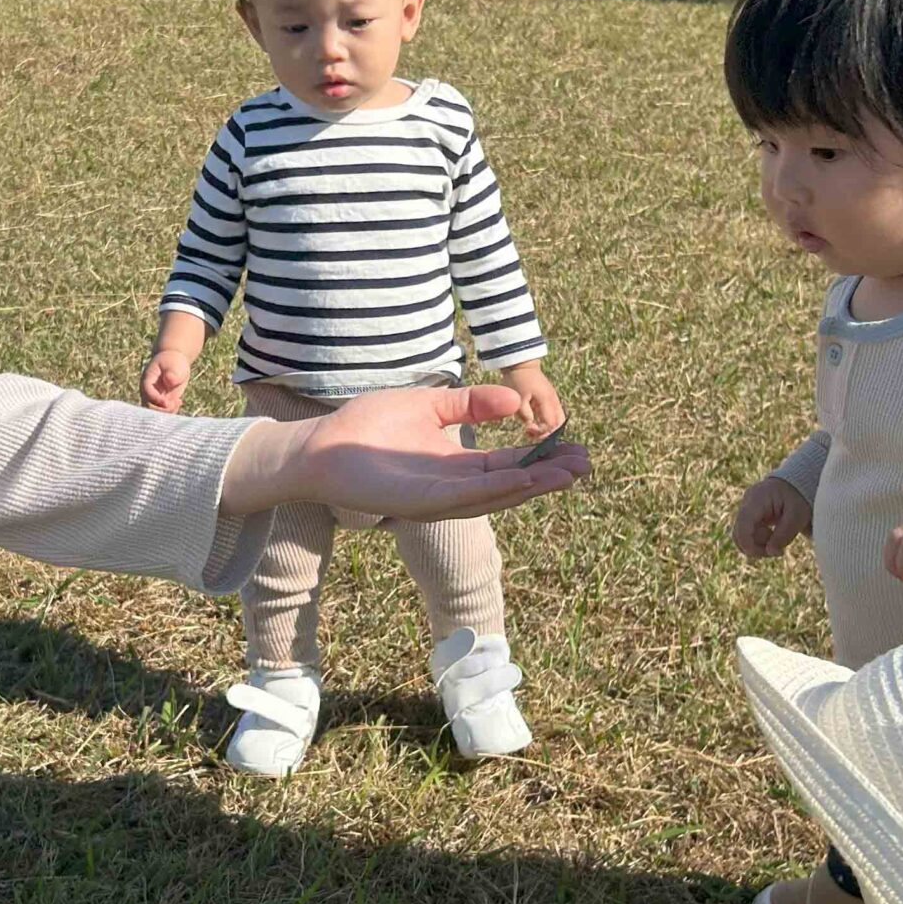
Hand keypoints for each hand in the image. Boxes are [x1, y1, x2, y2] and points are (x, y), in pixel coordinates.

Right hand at [141, 348, 193, 411]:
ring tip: (178, 401)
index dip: (156, 399)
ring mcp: (153, 398)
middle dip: (162, 409)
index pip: (147, 392)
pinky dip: (171, 411)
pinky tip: (179, 401)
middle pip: (148, 406)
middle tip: (175, 403)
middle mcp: (147, 391)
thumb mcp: (173, 364)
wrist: (174, 362)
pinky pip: (163, 413)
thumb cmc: (173, 361)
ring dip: (167, 412)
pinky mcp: (160, 402)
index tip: (167, 402)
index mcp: (147, 379)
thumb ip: (172, 373)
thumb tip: (170, 381)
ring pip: (155, 413)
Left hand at [221, 383, 589, 520]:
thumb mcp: (427, 405)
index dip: (540, 460)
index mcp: (453, 465)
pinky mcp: (417, 502)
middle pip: (509, 485)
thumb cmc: (366, 426)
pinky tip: (522, 480)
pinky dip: (494, 490)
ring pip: (493, 495)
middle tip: (584, 466)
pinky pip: (462, 496)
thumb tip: (512, 401)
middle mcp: (450, 487)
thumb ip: (468, 403)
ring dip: (530, 488)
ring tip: (566, 475)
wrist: (318, 445)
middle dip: (547, 478)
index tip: (574, 449)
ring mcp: (435, 498)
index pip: (506, 466)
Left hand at [502, 361, 563, 440]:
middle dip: (546, 432)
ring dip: (546, 427)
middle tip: (530, 433)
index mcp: (547, 400)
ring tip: (530, 428)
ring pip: (557, 420)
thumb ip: (524, 413)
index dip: (540, 431)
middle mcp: (554, 401)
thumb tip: (530, 424)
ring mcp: (553, 399)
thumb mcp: (518, 398)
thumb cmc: (517, 379)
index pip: (551, 424)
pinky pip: (552, 414)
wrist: (521, 364)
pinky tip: (532, 421)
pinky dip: (544, 421)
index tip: (527, 429)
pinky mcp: (549, 398)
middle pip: (559, 424)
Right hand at [732, 476, 811, 558]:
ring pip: (740, 536)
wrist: (797, 483)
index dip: (751, 546)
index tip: (772, 552)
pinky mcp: (748, 516)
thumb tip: (770, 552)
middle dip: (756, 548)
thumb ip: (783, 535)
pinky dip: (758, 540)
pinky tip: (773, 536)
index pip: (743, 527)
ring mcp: (745, 509)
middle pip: (738, 534)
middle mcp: (746, 503)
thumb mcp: (797, 516)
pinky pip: (746, 534)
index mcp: (756, 499)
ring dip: (757, 545)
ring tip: (777, 540)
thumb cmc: (798, 497)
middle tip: (778, 550)